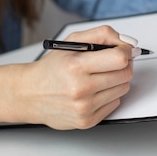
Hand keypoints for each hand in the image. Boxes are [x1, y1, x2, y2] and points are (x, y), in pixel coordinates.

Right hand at [14, 25, 134, 129]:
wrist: (30, 94)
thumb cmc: (52, 68)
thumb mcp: (72, 42)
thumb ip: (102, 35)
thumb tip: (127, 41)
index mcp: (76, 65)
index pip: (119, 58)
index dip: (126, 52)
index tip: (124, 50)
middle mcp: (80, 88)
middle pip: (125, 74)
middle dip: (123, 65)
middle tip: (112, 62)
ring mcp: (84, 107)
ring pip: (123, 89)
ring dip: (116, 81)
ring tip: (98, 77)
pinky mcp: (87, 120)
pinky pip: (115, 104)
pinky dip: (108, 95)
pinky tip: (93, 91)